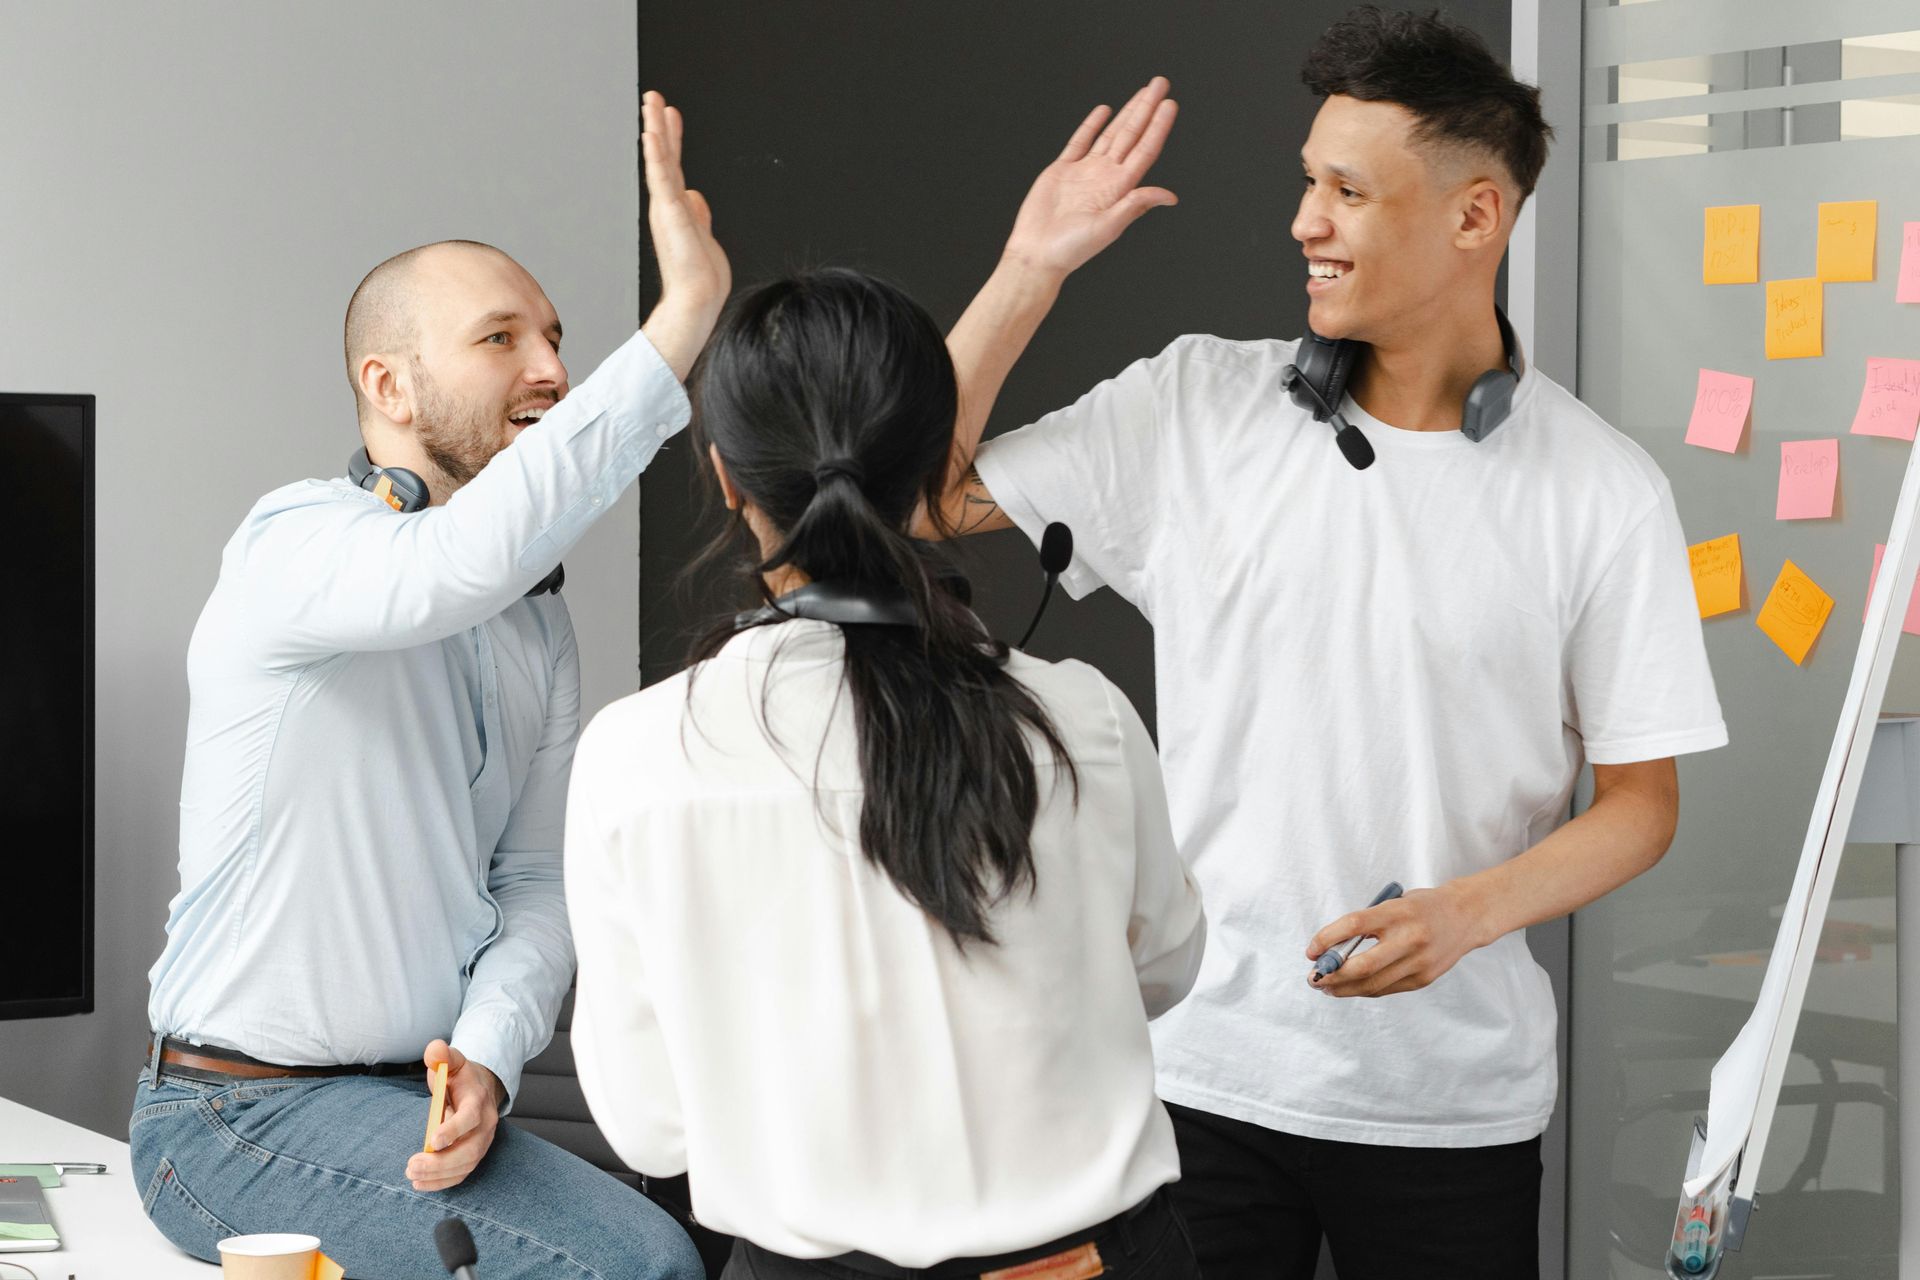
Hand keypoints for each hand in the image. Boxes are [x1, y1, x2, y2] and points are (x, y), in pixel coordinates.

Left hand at [405, 1040, 503, 1191]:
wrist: (480, 1089)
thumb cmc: (461, 1077)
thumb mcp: (452, 1061)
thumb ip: (441, 1055)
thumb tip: (434, 1051)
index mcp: (478, 1100)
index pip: (470, 1118)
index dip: (454, 1130)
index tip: (432, 1140)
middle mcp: (485, 1124)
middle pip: (470, 1149)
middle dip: (441, 1162)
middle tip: (412, 1166)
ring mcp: (482, 1142)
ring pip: (466, 1165)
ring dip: (439, 1175)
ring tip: (412, 1174)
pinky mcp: (475, 1154)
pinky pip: (462, 1173)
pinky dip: (442, 1182)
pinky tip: (421, 1184)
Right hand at [641, 89, 730, 377]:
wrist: (698, 299)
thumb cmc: (701, 276)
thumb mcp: (704, 235)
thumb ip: (698, 213)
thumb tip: (696, 194)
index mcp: (676, 208)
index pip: (673, 166)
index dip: (672, 139)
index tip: (670, 114)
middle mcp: (667, 204)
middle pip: (662, 156)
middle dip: (658, 125)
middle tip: (653, 96)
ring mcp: (667, 207)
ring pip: (659, 160)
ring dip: (654, 130)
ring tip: (650, 104)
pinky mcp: (669, 213)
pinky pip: (660, 178)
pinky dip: (655, 155)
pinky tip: (651, 134)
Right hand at [1000, 76, 1179, 278]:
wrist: (1037, 254)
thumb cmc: (1072, 249)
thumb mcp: (1109, 227)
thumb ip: (1136, 205)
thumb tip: (1170, 196)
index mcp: (1119, 188)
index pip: (1145, 150)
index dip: (1158, 126)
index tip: (1170, 104)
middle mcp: (1106, 176)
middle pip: (1132, 135)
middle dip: (1146, 108)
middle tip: (1160, 84)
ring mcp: (1085, 172)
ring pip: (1111, 134)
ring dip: (1126, 112)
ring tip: (1142, 92)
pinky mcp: (1062, 171)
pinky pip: (1080, 141)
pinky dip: (1091, 125)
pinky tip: (1104, 111)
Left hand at [1305, 884, 1486, 997]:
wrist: (1467, 916)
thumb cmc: (1421, 907)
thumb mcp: (1393, 904)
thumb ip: (1366, 925)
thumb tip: (1329, 951)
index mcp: (1397, 912)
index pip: (1353, 925)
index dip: (1326, 939)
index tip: (1310, 950)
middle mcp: (1410, 937)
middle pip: (1362, 965)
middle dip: (1331, 975)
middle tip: (1313, 978)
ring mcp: (1419, 961)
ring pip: (1373, 984)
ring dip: (1344, 989)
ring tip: (1326, 987)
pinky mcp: (1425, 978)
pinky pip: (1387, 989)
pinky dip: (1364, 989)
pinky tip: (1350, 987)